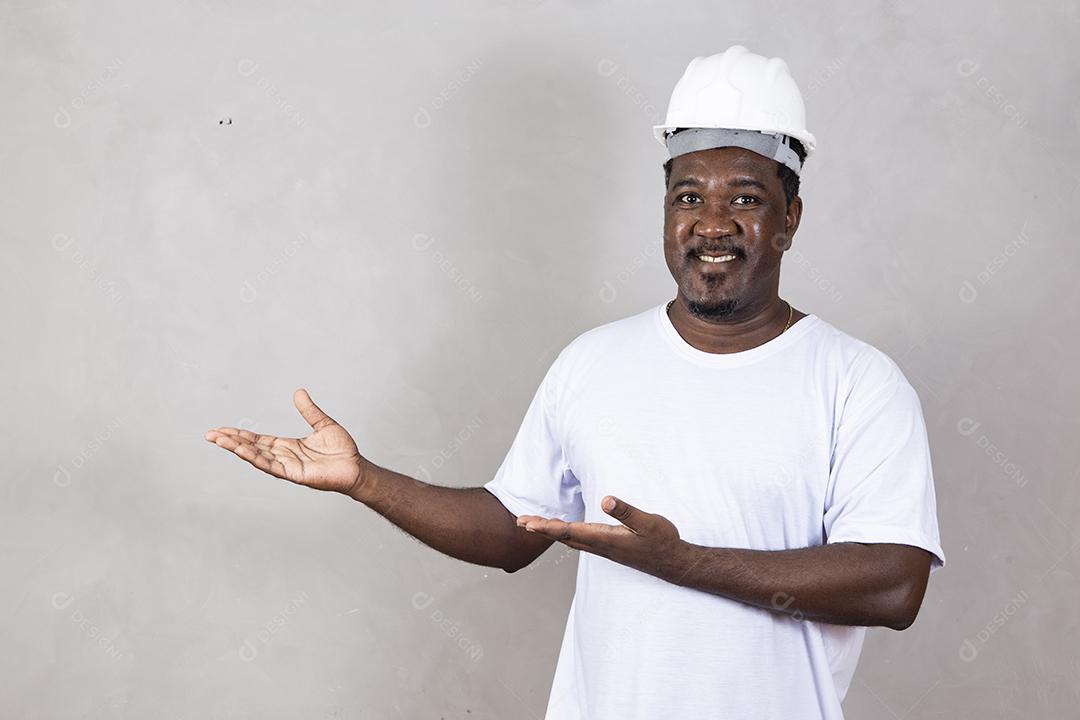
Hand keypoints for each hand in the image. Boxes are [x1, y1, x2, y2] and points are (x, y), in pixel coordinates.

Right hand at [204, 388, 366, 495]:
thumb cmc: (342, 450)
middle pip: (251, 448)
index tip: (221, 429)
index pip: (257, 440)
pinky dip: (255, 458)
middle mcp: (283, 456)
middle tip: (209, 435)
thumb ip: (309, 410)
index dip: (239, 435)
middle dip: (230, 441)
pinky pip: (270, 466)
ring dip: (237, 449)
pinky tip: (241, 452)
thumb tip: (298, 392)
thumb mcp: (323, 424)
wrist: (356, 466)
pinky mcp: (294, 474)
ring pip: (256, 457)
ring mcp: (287, 466)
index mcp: (287, 446)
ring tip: (218, 441)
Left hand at [516, 496, 686, 583]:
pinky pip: (580, 541)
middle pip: (564, 537)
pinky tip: (562, 530)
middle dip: (541, 529)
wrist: (674, 563)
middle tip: (519, 521)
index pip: (570, 532)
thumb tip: (605, 499)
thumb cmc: (663, 541)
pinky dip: (564, 534)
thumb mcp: (649, 522)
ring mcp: (604, 549)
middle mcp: (601, 546)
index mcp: (606, 539)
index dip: (548, 527)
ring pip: (570, 540)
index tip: (528, 523)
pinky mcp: (609, 548)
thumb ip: (627, 511)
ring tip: (532, 525)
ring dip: (550, 532)